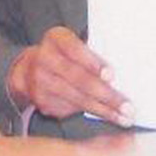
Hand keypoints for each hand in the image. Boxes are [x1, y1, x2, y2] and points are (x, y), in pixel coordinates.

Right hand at [7, 26, 132, 125]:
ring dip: (104, 110)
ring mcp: (41, 83)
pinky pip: (71, 110)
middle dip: (106, 95)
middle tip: (127, 106)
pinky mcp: (43, 102)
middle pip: (78, 79)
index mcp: (56, 38)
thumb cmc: (62, 54)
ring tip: (124, 117)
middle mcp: (44, 59)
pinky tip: (108, 116)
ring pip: (77, 99)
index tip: (111, 76)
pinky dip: (92, 114)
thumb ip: (90, 52)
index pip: (75, 49)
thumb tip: (118, 72)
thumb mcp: (72, 43)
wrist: (28, 70)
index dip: (93, 62)